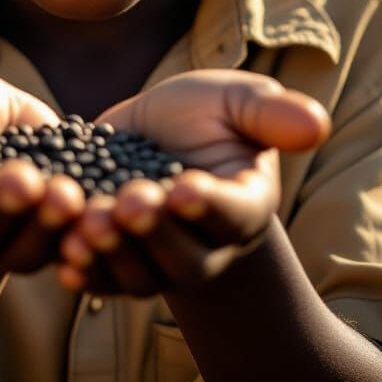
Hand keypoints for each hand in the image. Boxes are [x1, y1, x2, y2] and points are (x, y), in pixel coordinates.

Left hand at [57, 69, 328, 295]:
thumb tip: (317, 123)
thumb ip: (272, 113)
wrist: (158, 134)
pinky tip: (65, 261)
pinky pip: (105, 280)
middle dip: (154, 230)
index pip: (234, 214)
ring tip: (88, 225)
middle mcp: (207, 244)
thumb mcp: (237, 101)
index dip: (211, 205)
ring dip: (114, 254)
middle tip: (128, 203)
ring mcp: (162, 261)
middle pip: (185, 254)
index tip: (186, 188)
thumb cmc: (207, 114)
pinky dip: (86, 274)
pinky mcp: (120, 263)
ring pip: (142, 273)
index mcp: (244, 204)